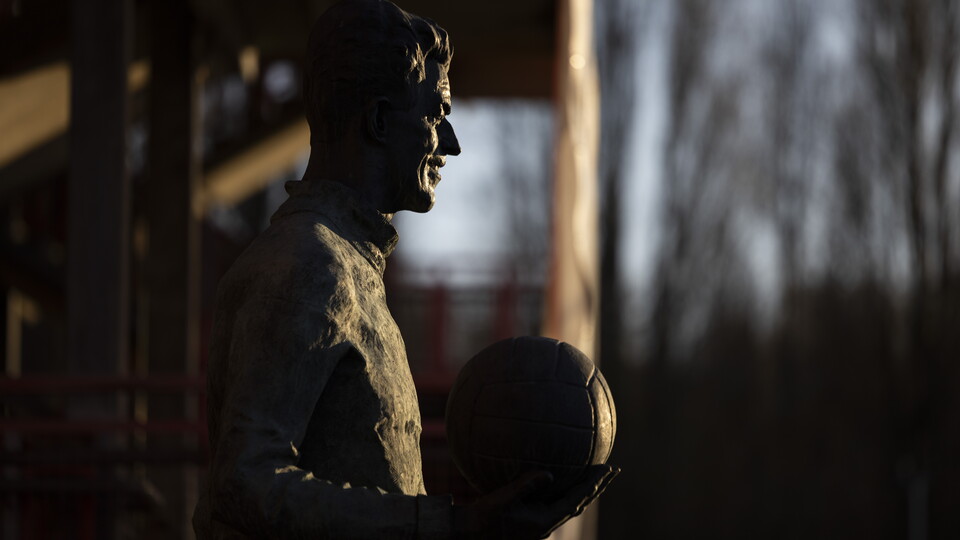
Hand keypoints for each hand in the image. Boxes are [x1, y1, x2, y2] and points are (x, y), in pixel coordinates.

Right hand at [452, 465, 618, 539]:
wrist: (466, 536)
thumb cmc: (481, 521)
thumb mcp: (501, 501)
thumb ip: (524, 486)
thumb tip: (548, 473)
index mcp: (544, 521)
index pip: (576, 501)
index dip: (594, 485)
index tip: (608, 469)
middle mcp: (545, 523)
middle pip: (578, 503)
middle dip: (595, 487)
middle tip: (611, 470)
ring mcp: (538, 523)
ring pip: (567, 504)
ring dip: (582, 490)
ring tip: (593, 475)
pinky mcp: (529, 520)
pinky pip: (552, 502)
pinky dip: (562, 490)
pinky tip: (555, 478)